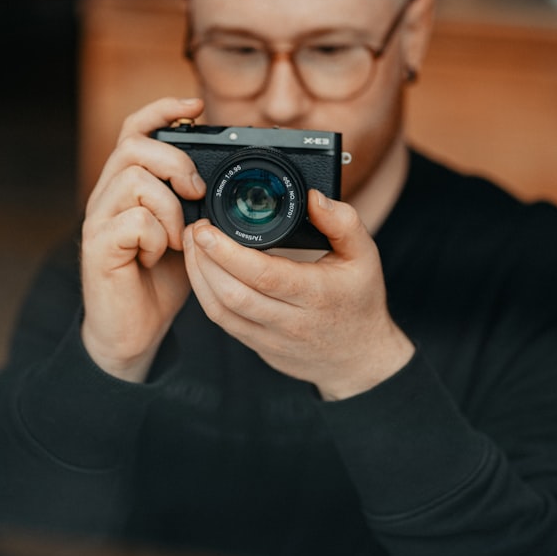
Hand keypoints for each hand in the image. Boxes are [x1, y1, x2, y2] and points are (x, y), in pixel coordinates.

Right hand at [80, 97, 205, 381]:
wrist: (133, 330)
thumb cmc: (161, 279)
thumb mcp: (188, 231)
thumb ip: (196, 203)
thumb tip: (226, 177)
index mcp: (129, 183)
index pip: (136, 128)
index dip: (163, 109)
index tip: (196, 105)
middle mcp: (107, 194)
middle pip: (134, 145)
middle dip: (176, 163)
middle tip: (197, 193)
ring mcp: (99, 219)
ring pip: (135, 180)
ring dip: (170, 208)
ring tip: (178, 238)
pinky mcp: (97, 247)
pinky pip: (133, 222)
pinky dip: (157, 238)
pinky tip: (159, 257)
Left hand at [182, 189, 414, 399]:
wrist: (357, 359)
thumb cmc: (359, 302)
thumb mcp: (365, 256)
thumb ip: (342, 222)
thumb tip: (312, 196)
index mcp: (316, 294)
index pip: (264, 274)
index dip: (227, 252)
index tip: (207, 228)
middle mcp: (290, 320)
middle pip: (232, 294)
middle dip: (203, 260)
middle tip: (194, 229)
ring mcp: (270, 338)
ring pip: (220, 310)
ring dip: (198, 276)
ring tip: (192, 245)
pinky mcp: (257, 345)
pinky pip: (222, 322)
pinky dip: (205, 293)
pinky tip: (201, 270)